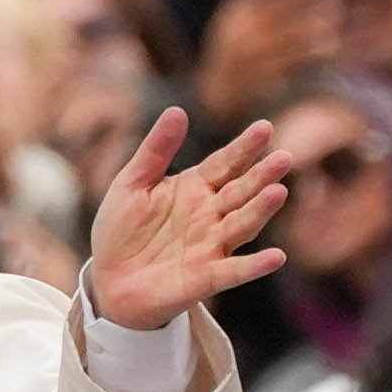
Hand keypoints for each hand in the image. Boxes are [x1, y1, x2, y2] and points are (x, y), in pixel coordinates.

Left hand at [82, 109, 287, 332]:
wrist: (107, 280)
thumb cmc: (121, 230)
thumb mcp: (131, 183)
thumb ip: (156, 150)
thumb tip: (178, 111)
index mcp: (194, 188)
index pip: (225, 163)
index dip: (244, 147)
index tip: (265, 128)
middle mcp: (210, 215)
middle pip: (240, 191)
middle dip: (262, 176)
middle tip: (284, 157)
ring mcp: (211, 246)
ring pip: (242, 225)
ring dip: (260, 211)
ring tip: (278, 192)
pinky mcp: (206, 277)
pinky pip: (234, 271)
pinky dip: (254, 265)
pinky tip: (276, 257)